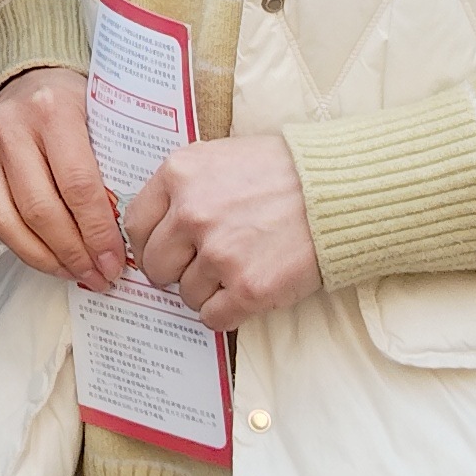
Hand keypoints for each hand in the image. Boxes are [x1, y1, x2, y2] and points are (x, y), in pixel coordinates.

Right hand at [0, 66, 125, 289]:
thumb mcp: (104, 115)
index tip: (114, 261)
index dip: (97, 232)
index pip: (77, 185)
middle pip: (39, 209)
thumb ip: (114, 164)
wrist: (29, 72)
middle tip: (97, 275)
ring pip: (5, 221)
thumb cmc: (75, 98)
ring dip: (43, 257)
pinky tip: (47, 254)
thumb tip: (130, 231)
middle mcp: (10, 125)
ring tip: (72, 273)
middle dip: (72, 253)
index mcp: (53, 108)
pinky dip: (20, 244)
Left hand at [125, 132, 323, 333]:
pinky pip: (213, 317)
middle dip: (176, 270)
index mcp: (180, 174)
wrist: (340, 191)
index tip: (167, 248)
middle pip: (157, 265)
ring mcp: (220, 253)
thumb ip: (184, 187)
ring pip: (186, 294)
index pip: (135, 225)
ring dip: (207, 290)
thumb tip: (155, 225)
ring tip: (239, 268)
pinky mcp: (249, 288)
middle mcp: (192, 213)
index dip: (151, 242)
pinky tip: (245, 292)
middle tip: (203, 265)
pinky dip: (226, 312)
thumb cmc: (283, 172)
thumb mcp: (220, 157)